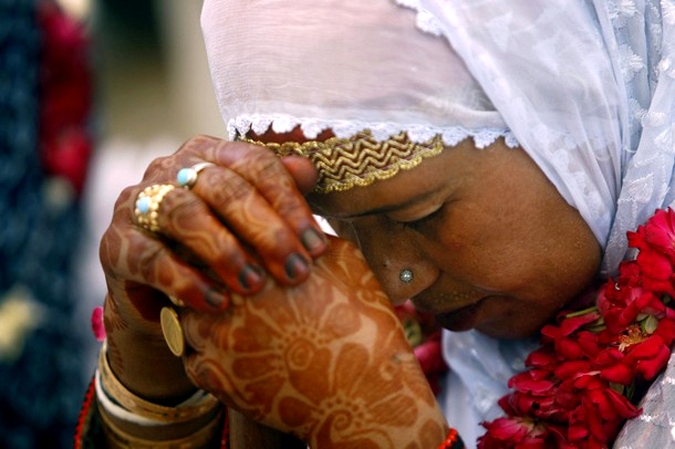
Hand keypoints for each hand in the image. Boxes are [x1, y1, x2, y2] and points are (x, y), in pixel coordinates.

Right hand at [99, 135, 326, 400]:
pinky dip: (186, 281)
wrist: (162, 295)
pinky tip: (217, 303)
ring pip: (184, 214)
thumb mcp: (252, 224)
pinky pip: (150, 257)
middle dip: (265, 230)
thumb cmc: (217, 251)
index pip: (254, 164)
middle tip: (296, 270)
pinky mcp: (115, 243)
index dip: (289, 203)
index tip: (317, 246)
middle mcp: (168, 169)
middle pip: (223, 187)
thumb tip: (310, 171)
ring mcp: (137, 203)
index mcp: (207, 155)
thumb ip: (278, 194)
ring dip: (225, 251)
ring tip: (255, 285)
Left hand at [181, 237, 447, 447]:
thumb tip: (289, 218)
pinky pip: (191, 358)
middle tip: (233, 286)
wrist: (363, 389)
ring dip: (203, 315)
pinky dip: (208, 355)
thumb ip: (304, 230)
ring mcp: (214, 337)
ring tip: (238, 323)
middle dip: (209, 276)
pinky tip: (240, 356)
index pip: (217, 233)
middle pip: (195, 271)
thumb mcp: (343, 259)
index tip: (240, 252)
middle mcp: (226, 291)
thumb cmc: (360, 320)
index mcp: (255, 257)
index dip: (226, 242)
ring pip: (185, 314)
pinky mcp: (214, 377)